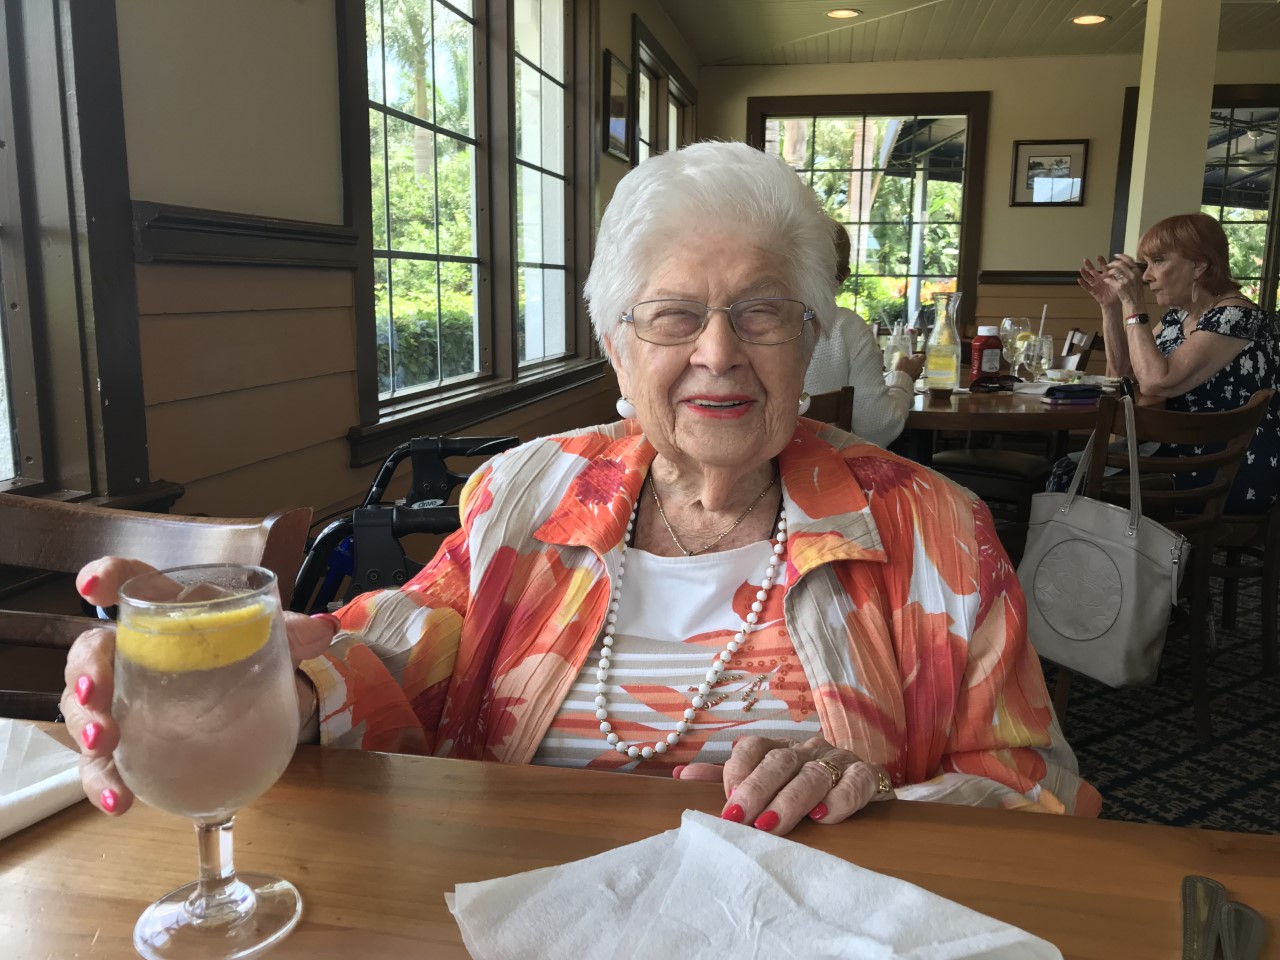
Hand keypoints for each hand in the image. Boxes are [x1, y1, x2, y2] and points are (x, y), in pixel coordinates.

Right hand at [59, 557, 340, 814]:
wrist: (255, 706)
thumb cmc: (247, 656)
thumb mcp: (270, 643)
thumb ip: (292, 633)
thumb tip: (325, 628)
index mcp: (169, 611)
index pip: (132, 583)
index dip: (106, 578)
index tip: (92, 588)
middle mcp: (132, 652)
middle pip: (91, 652)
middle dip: (86, 673)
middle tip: (94, 696)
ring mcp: (123, 700)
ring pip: (83, 709)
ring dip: (87, 728)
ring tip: (103, 747)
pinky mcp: (126, 746)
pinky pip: (104, 763)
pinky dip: (104, 782)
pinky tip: (119, 800)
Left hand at [676, 735, 891, 834]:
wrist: (863, 786)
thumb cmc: (802, 789)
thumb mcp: (764, 783)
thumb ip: (724, 781)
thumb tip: (679, 778)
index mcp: (778, 749)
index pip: (752, 748)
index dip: (737, 772)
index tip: (725, 803)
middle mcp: (806, 749)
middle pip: (778, 762)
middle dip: (755, 790)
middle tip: (737, 818)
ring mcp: (838, 761)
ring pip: (813, 773)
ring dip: (790, 799)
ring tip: (771, 824)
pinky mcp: (867, 776)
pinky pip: (856, 782)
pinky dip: (840, 798)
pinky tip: (824, 816)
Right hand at [895, 352, 925, 380]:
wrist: (902, 380)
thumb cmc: (903, 368)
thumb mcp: (903, 359)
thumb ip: (907, 358)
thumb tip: (908, 359)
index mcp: (919, 362)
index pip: (923, 356)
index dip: (919, 355)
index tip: (913, 356)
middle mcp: (920, 368)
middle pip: (919, 363)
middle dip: (914, 362)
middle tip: (907, 363)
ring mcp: (918, 374)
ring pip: (917, 369)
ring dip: (912, 368)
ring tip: (906, 369)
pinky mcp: (915, 379)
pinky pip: (914, 374)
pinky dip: (911, 373)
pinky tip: (905, 374)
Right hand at [1077, 255, 1118, 308]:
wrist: (1114, 303)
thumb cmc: (1117, 292)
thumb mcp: (1119, 282)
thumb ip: (1118, 276)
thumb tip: (1119, 269)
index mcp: (1107, 275)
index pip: (1103, 266)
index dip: (1100, 261)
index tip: (1098, 256)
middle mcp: (1100, 278)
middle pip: (1093, 270)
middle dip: (1089, 265)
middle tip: (1086, 259)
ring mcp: (1095, 284)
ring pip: (1088, 277)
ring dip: (1084, 273)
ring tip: (1081, 268)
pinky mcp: (1093, 291)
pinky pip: (1087, 287)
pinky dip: (1083, 284)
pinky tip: (1079, 279)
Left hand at [1101, 253, 1147, 312]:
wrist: (1136, 303)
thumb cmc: (1136, 292)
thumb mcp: (1138, 280)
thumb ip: (1133, 272)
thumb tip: (1127, 266)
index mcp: (1137, 272)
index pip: (1129, 260)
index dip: (1121, 256)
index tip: (1116, 255)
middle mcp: (1133, 274)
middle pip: (1121, 263)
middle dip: (1113, 263)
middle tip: (1108, 264)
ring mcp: (1126, 280)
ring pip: (1115, 270)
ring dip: (1109, 270)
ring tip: (1107, 273)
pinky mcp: (1120, 286)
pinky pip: (1111, 280)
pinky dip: (1107, 279)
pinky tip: (1106, 280)